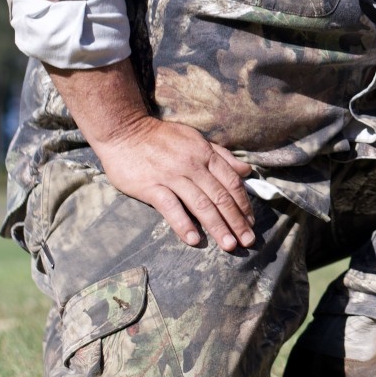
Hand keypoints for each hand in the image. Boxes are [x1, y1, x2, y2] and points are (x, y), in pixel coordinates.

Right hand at [92, 115, 255, 250]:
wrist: (124, 131)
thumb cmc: (161, 137)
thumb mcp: (195, 139)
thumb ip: (222, 156)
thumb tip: (246, 171)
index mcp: (205, 154)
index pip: (231, 182)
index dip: (244, 203)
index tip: (251, 221)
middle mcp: (192, 165)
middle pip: (220, 197)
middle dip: (237, 221)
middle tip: (248, 241)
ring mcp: (172, 176)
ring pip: (201, 204)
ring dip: (217, 227)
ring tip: (229, 245)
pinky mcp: (151, 186)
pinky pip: (171, 207)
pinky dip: (183, 224)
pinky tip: (194, 240)